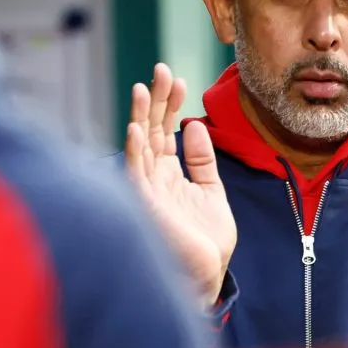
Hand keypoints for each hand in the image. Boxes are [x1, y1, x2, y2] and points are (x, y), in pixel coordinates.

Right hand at [125, 63, 236, 309]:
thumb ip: (202, 160)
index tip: (179, 79)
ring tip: (143, 88)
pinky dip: (136, 151)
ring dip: (142, 117)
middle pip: (152, 131)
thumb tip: (196, 124)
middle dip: (156, 101)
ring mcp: (149, 192)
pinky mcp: (146, 208)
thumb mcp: (212, 192)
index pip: (166, 131)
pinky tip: (138, 129)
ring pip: (141, 147)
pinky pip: (137, 175)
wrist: (207, 278)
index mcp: (171, 174)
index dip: (171, 105)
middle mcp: (155, 179)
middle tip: (161, 69)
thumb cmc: (206, 242)